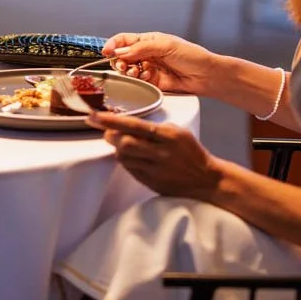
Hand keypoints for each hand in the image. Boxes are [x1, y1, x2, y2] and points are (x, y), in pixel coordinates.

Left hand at [91, 110, 224, 199]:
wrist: (206, 180)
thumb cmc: (191, 152)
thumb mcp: (178, 132)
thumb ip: (154, 128)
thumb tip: (126, 126)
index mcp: (169, 136)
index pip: (135, 125)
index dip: (111, 120)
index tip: (94, 116)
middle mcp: (161, 153)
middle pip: (125, 144)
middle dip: (111, 136)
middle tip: (108, 132)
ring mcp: (155, 170)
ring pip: (124, 157)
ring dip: (118, 149)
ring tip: (122, 145)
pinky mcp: (151, 183)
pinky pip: (129, 170)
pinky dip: (126, 161)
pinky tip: (132, 157)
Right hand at [102, 31, 219, 95]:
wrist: (206, 75)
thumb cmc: (191, 56)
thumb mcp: (165, 45)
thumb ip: (141, 48)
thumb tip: (120, 52)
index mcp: (149, 40)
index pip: (124, 40)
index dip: (113, 45)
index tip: (106, 52)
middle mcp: (146, 53)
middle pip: (123, 56)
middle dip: (120, 60)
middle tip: (123, 66)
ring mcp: (149, 67)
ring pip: (128, 69)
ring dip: (128, 70)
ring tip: (136, 72)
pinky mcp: (152, 81)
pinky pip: (137, 80)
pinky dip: (138, 79)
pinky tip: (145, 77)